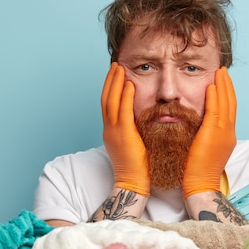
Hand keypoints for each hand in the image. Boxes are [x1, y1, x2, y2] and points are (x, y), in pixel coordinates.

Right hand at [101, 63, 149, 195]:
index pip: (108, 103)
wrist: (132, 184)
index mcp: (111, 131)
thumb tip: (143, 118)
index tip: (116, 73)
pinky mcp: (123, 135)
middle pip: (105, 97)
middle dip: (110, 79)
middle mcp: (109, 128)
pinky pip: (122, 111)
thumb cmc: (138, 168)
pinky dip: (124, 96)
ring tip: (120, 68)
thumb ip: (135, 129)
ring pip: (111, 101)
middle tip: (115, 64)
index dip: (110, 87)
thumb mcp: (133, 144)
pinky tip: (129, 84)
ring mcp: (114, 131)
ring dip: (115, 82)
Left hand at [182, 67, 236, 197]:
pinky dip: (215, 97)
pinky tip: (211, 86)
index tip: (222, 80)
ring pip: (226, 103)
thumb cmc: (197, 170)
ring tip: (219, 72)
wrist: (200, 185)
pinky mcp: (214, 135)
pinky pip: (216, 111)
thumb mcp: (204, 147)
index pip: (229, 109)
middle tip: (223, 71)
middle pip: (231, 102)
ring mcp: (224, 133)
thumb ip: (205, 133)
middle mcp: (229, 132)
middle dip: (227, 85)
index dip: (227, 93)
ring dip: (222, 85)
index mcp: (227, 136)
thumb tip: (198, 123)